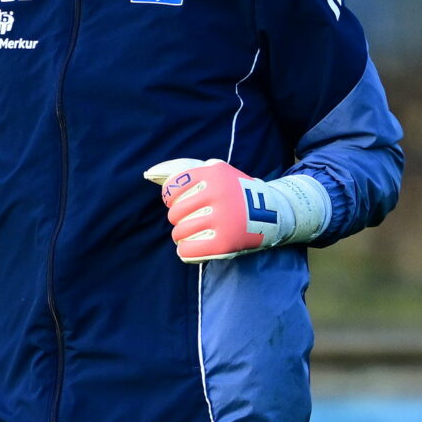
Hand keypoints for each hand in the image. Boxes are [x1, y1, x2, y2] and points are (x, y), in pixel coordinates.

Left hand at [143, 158, 328, 262]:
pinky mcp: (225, 242)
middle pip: (174, 214)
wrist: (273, 212)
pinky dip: (186, 252)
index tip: (182, 203)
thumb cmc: (235, 191)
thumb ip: (184, 169)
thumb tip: (148, 173)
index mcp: (212, 173)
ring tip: (193, 234)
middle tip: (190, 221)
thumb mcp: (215, 170)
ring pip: (180, 233)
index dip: (172, 200)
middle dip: (178, 220)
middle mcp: (217, 194)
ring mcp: (222, 219)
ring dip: (182, 236)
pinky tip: (192, 248)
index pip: (171, 190)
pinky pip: (189, 251)